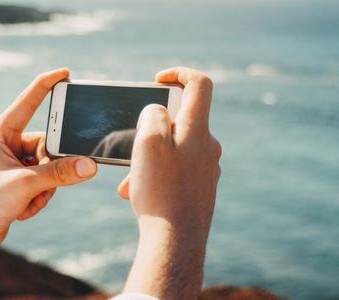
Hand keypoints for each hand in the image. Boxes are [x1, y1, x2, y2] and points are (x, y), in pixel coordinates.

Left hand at [0, 68, 97, 265]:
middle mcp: (7, 146)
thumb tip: (90, 165)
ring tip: (26, 201)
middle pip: (49, 144)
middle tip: (41, 182)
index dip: (47, 86)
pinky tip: (22, 211)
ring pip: (50, 167)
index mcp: (0, 134)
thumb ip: (60, 173)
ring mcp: (14, 166)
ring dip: (46, 188)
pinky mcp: (19, 184)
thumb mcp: (25, 185)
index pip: (28, 103)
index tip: (66, 73)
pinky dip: (40, 198)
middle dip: (51, 167)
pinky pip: (46, 183)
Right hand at [118, 67, 221, 298]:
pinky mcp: (201, 187)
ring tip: (130, 181)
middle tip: (132, 147)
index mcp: (199, 130)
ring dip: (148, 158)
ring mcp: (207, 168)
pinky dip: (156, 175)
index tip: (157, 80)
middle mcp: (208, 146)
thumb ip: (153, 116)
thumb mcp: (148, 143)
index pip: (200, 84)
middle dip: (151, 129)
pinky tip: (138, 194)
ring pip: (174, 149)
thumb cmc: (161, 192)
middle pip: (181, 119)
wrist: (176, 243)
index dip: (179, 73)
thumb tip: (159, 111)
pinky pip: (176, 170)